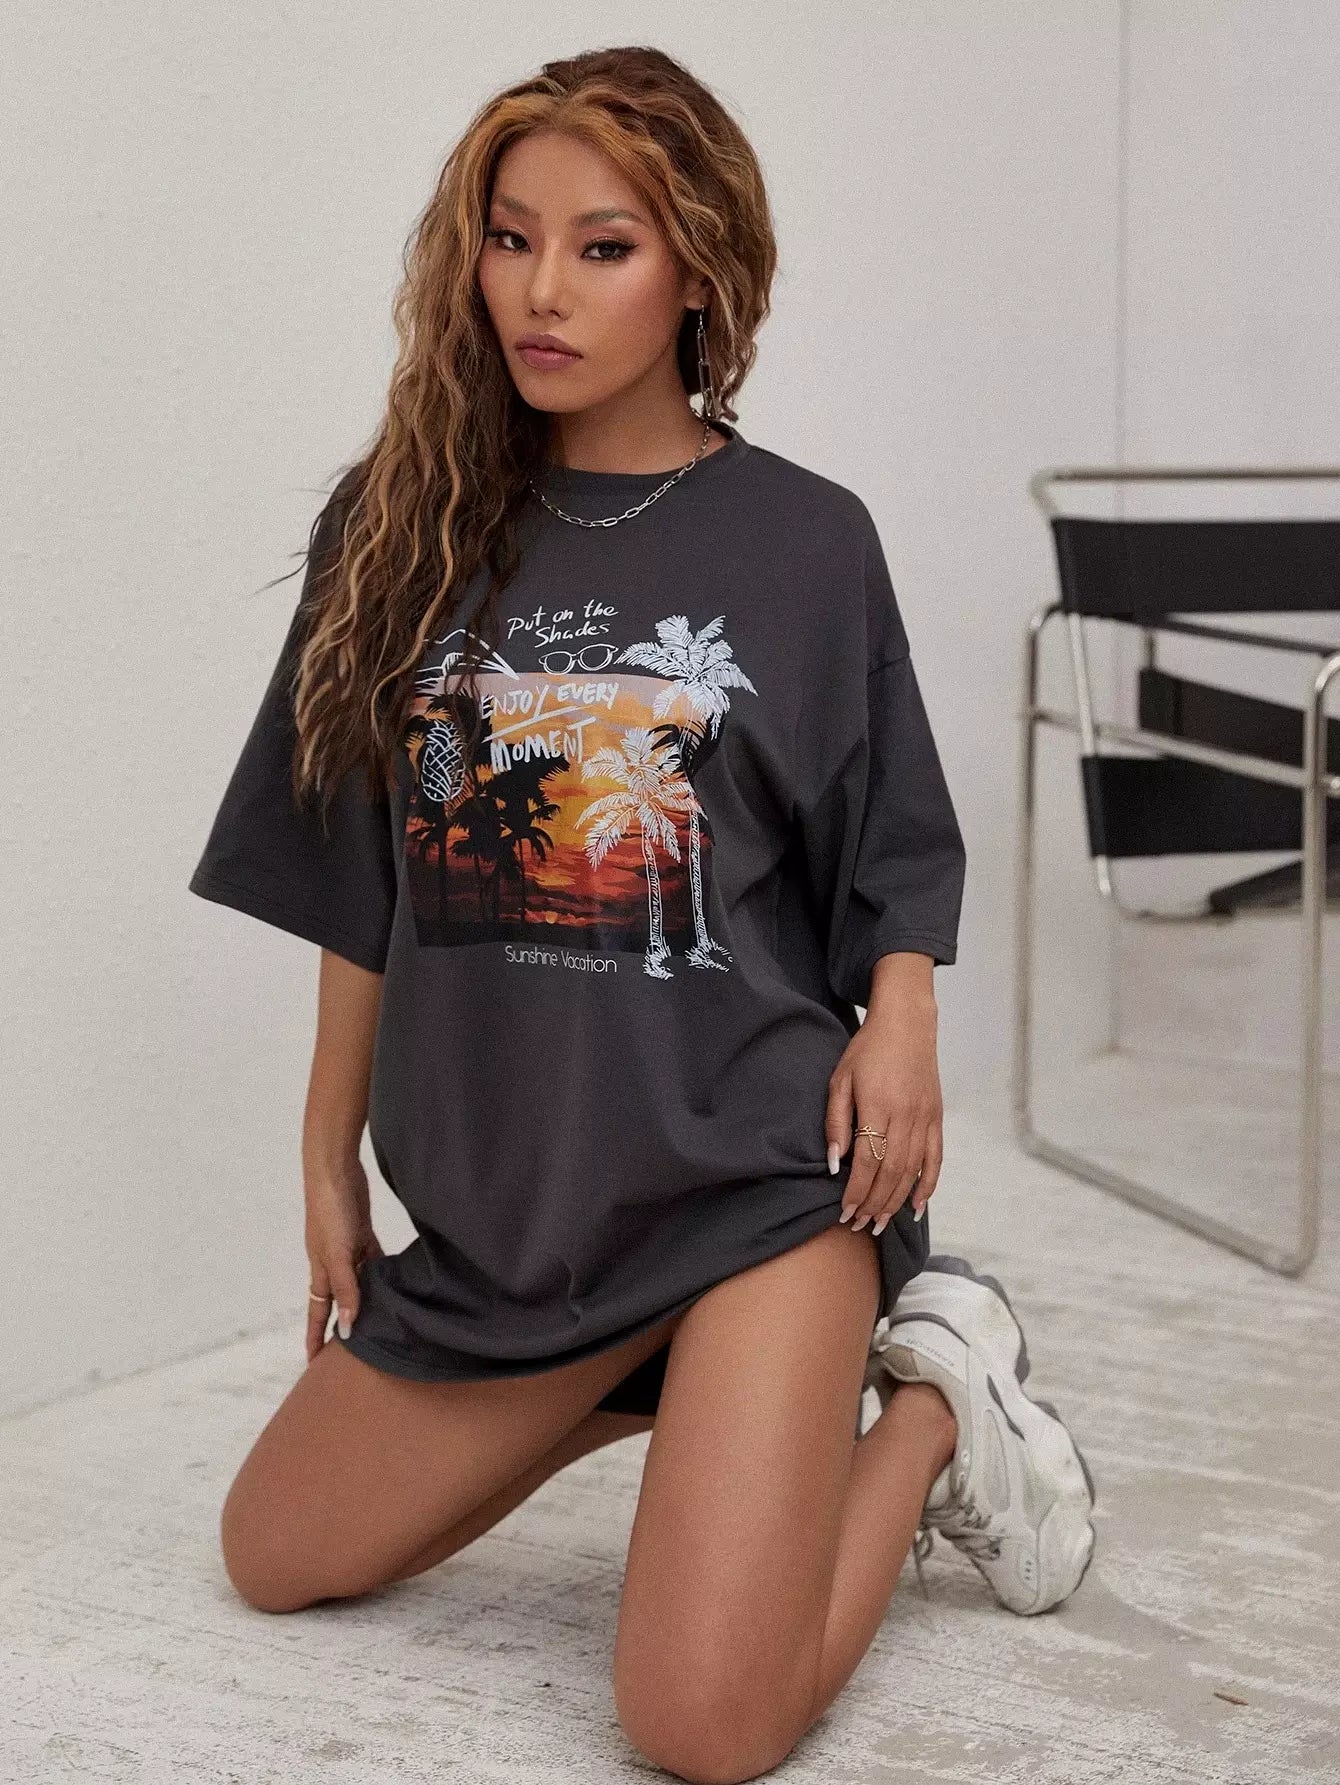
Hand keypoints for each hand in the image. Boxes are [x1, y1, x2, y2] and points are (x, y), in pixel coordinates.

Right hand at [303, 1158, 383, 1362]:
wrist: (335, 1171)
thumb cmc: (330, 1211)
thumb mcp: (336, 1254)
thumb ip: (344, 1288)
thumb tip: (347, 1325)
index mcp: (320, 1271)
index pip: (318, 1313)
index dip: (316, 1337)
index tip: (314, 1365)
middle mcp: (332, 1264)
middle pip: (337, 1302)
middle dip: (341, 1325)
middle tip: (352, 1352)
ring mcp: (348, 1248)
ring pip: (357, 1283)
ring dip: (366, 1300)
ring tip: (381, 1322)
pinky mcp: (362, 1233)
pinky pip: (372, 1260)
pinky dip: (381, 1273)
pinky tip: (395, 1283)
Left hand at [824, 958, 943, 1235]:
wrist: (906, 1024)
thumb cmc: (866, 1050)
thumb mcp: (841, 1080)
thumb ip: (836, 1122)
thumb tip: (836, 1164)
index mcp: (878, 1108)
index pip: (868, 1164)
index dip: (856, 1193)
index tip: (844, 1213)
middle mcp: (905, 1117)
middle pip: (891, 1174)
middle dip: (874, 1205)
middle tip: (860, 1226)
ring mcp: (925, 1119)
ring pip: (912, 1171)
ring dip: (896, 1202)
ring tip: (881, 1223)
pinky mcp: (937, 1117)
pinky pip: (935, 1159)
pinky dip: (927, 1185)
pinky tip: (916, 1206)